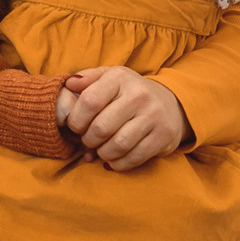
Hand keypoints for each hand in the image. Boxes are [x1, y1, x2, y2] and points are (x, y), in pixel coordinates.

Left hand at [62, 67, 189, 167]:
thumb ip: (87, 79)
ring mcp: (154, 115)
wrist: (169, 103)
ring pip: (117, 145)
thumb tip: (69, 84)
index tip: (76, 126)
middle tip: (88, 140)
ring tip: (101, 150)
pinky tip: (114, 158)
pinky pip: (134, 157)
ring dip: (102, 153)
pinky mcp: (164, 135)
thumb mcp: (109, 78)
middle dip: (88, 140)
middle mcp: (139, 94)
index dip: (76, 120)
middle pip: (101, 128)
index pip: (89, 101)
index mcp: (120, 77)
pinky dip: (118, 163)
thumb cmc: (129, 92)